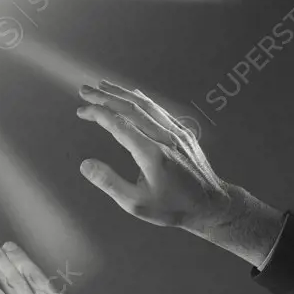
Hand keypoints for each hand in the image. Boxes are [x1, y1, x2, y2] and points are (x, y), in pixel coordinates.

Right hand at [77, 81, 283, 266]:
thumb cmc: (173, 207)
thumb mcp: (136, 204)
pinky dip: (142, 99)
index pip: (119, 125)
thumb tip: (85, 165)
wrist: (212, 205)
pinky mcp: (184, 133)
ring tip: (103, 86)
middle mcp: (165, 138)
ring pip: (146, 105)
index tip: (81, 110)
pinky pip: (160, 110)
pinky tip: (132, 94)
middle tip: (85, 90)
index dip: (98, 113)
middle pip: (131, 108)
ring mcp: (177, 133)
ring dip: (122, 93)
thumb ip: (110, 183)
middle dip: (105, 96)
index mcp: (152, 154)